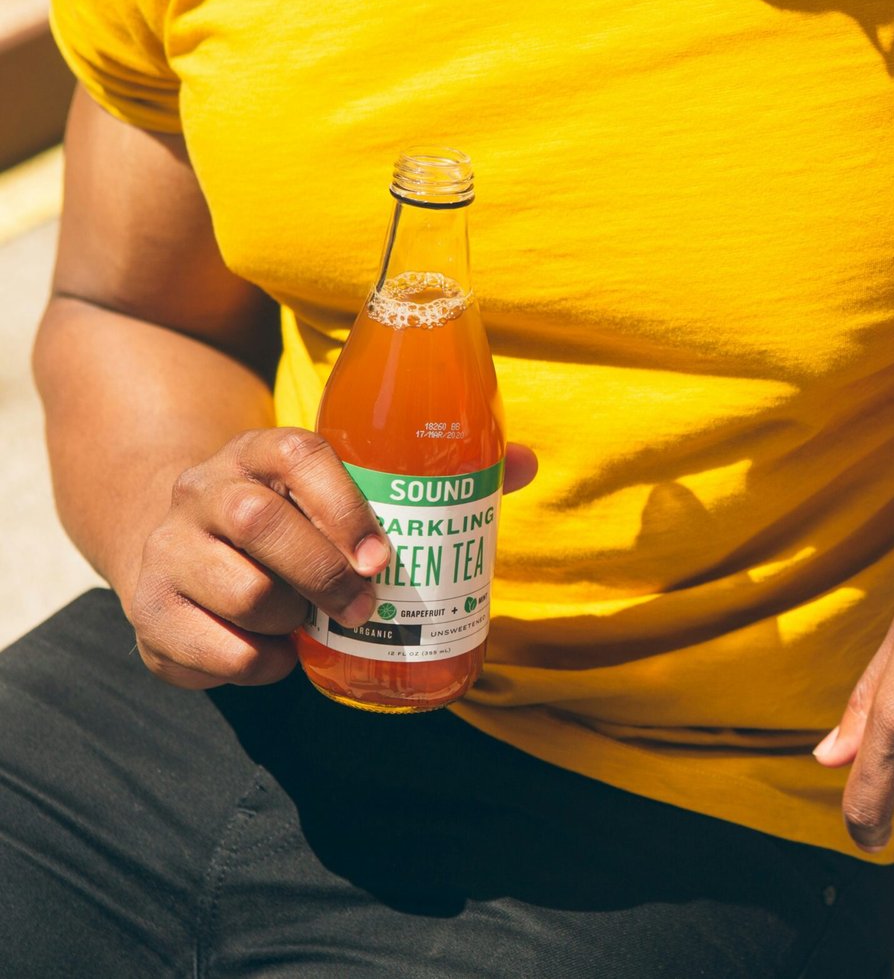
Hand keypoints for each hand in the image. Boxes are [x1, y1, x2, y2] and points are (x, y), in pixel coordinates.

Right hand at [126, 429, 536, 687]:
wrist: (186, 546)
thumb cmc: (298, 522)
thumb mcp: (345, 491)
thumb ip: (432, 481)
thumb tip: (523, 464)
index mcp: (262, 452)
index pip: (298, 452)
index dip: (344, 504)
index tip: (383, 556)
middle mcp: (205, 489)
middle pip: (256, 519)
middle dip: (322, 572)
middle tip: (364, 605)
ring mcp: (169, 547)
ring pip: (234, 588)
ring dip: (288, 618)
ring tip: (314, 624)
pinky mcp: (148, 609)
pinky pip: (205, 647)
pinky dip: (252, 663)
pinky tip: (276, 655)